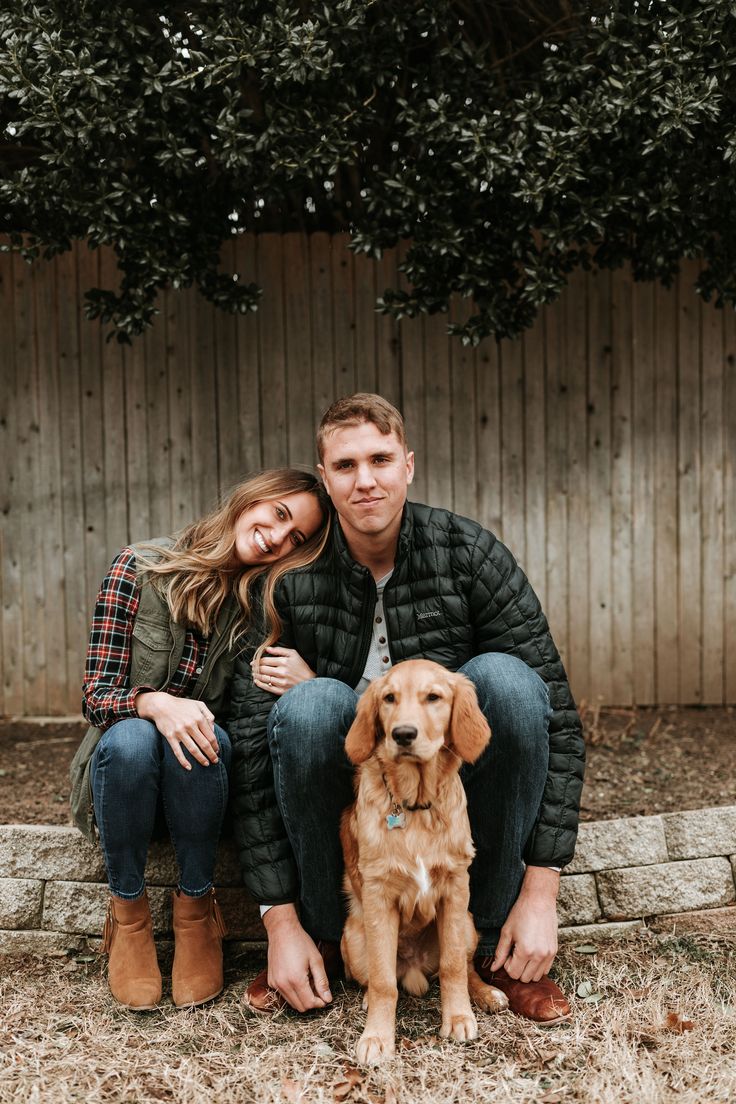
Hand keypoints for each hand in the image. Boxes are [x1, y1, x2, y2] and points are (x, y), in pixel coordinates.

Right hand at [135, 691, 218, 770]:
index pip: (211, 736)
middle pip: (204, 744)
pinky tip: (189, 767)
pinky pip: (178, 752)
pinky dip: (183, 761)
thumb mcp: (198, 705)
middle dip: (211, 754)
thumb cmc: (181, 705)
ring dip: (201, 759)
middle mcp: (190, 725)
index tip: (217, 751)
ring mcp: (180, 732)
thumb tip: (214, 729)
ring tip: (206, 764)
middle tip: (215, 761)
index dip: (215, 745)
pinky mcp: (170, 737)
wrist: (161, 705)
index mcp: (199, 718)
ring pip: (193, 749)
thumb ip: (209, 715)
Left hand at [252, 646, 314, 695]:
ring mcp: (281, 682)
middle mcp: (282, 672)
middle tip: (252, 667)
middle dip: (255, 668)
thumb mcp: (293, 654)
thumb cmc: (301, 667)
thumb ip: (279, 650)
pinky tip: (256, 681)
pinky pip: (267, 687)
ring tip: (254, 673)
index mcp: (284, 662)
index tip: (253, 662)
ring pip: (264, 678)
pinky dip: (260, 684)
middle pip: (263, 669)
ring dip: (256, 675)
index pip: (265, 660)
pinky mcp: (281, 690)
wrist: (310, 682)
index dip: (257, 661)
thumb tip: (267, 648)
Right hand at [263, 904, 332, 1011]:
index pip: (309, 1003)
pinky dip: (293, 992)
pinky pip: (284, 994)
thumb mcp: (316, 960)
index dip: (320, 1003)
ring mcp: (275, 983)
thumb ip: (322, 982)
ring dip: (302, 998)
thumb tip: (328, 999)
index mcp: (296, 979)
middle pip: (300, 1007)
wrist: (282, 930)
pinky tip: (298, 979)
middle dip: (311, 1002)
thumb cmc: (300, 942)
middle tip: (318, 988)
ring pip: (291, 1002)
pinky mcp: (271, 981)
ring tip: (308, 982)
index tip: (325, 996)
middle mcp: (283, 984)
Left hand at [491, 866, 559, 981]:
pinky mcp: (554, 951)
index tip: (508, 953)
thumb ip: (500, 952)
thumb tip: (493, 968)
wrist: (539, 900)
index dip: (508, 966)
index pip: (514, 974)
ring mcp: (548, 954)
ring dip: (528, 969)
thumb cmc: (521, 913)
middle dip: (517, 969)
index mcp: (525, 951)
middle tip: (515, 953)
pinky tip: (532, 952)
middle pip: (525, 978)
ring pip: (536, 976)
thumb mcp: (506, 932)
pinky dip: (538, 966)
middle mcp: (539, 956)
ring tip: (524, 953)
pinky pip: (546, 970)